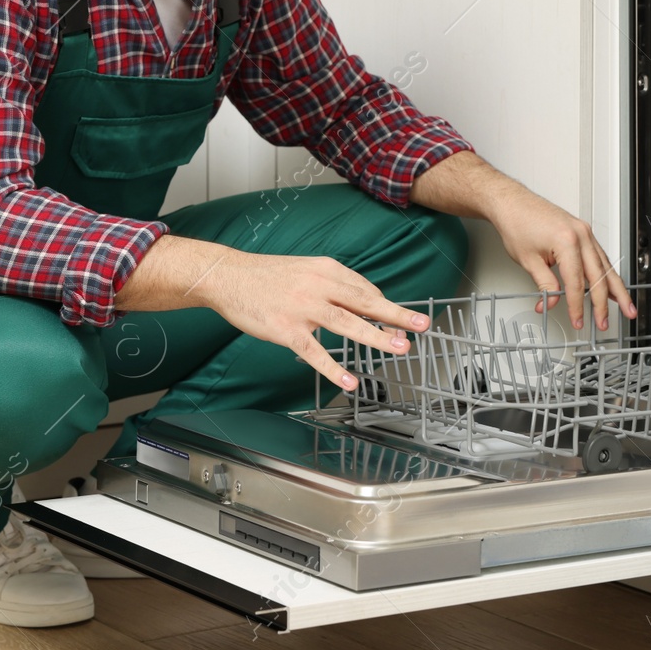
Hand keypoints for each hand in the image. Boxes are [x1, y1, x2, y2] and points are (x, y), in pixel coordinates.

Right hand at [195, 253, 431, 389]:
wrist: (228, 276)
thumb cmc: (267, 275)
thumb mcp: (305, 269)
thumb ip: (332, 283)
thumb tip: (360, 298)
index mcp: (326, 269)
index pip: (364, 289)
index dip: (385, 306)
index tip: (402, 319)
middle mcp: (319, 286)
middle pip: (365, 301)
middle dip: (396, 315)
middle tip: (421, 325)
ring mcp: (303, 308)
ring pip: (347, 323)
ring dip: (376, 336)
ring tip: (400, 347)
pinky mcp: (286, 329)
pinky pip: (314, 351)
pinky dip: (333, 367)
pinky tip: (350, 380)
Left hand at [487, 188, 636, 330]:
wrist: (512, 202)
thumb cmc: (517, 223)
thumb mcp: (528, 260)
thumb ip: (545, 285)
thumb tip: (552, 302)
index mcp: (567, 242)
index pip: (577, 283)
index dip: (578, 306)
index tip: (578, 320)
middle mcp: (581, 235)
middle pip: (599, 276)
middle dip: (604, 303)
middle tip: (605, 322)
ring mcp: (585, 232)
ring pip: (606, 266)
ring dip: (615, 289)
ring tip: (625, 306)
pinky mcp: (583, 232)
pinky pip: (600, 256)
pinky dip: (607, 273)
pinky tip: (612, 286)